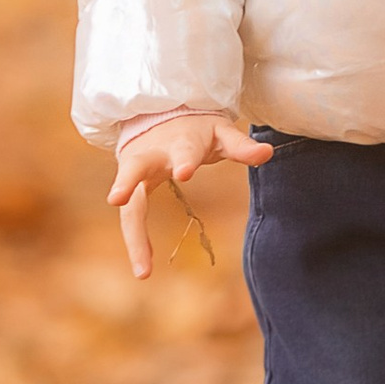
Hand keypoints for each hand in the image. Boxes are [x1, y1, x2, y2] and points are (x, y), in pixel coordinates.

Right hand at [107, 113, 271, 280]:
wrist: (160, 113)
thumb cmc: (197, 129)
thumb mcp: (221, 133)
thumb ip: (241, 146)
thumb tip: (268, 152)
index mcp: (180, 142)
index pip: (183, 150)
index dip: (184, 160)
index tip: (184, 172)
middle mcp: (152, 154)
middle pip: (135, 167)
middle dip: (128, 182)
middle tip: (117, 199)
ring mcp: (136, 169)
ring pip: (127, 201)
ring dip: (132, 231)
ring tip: (142, 268)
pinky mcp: (129, 184)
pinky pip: (130, 216)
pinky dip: (136, 242)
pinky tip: (144, 270)